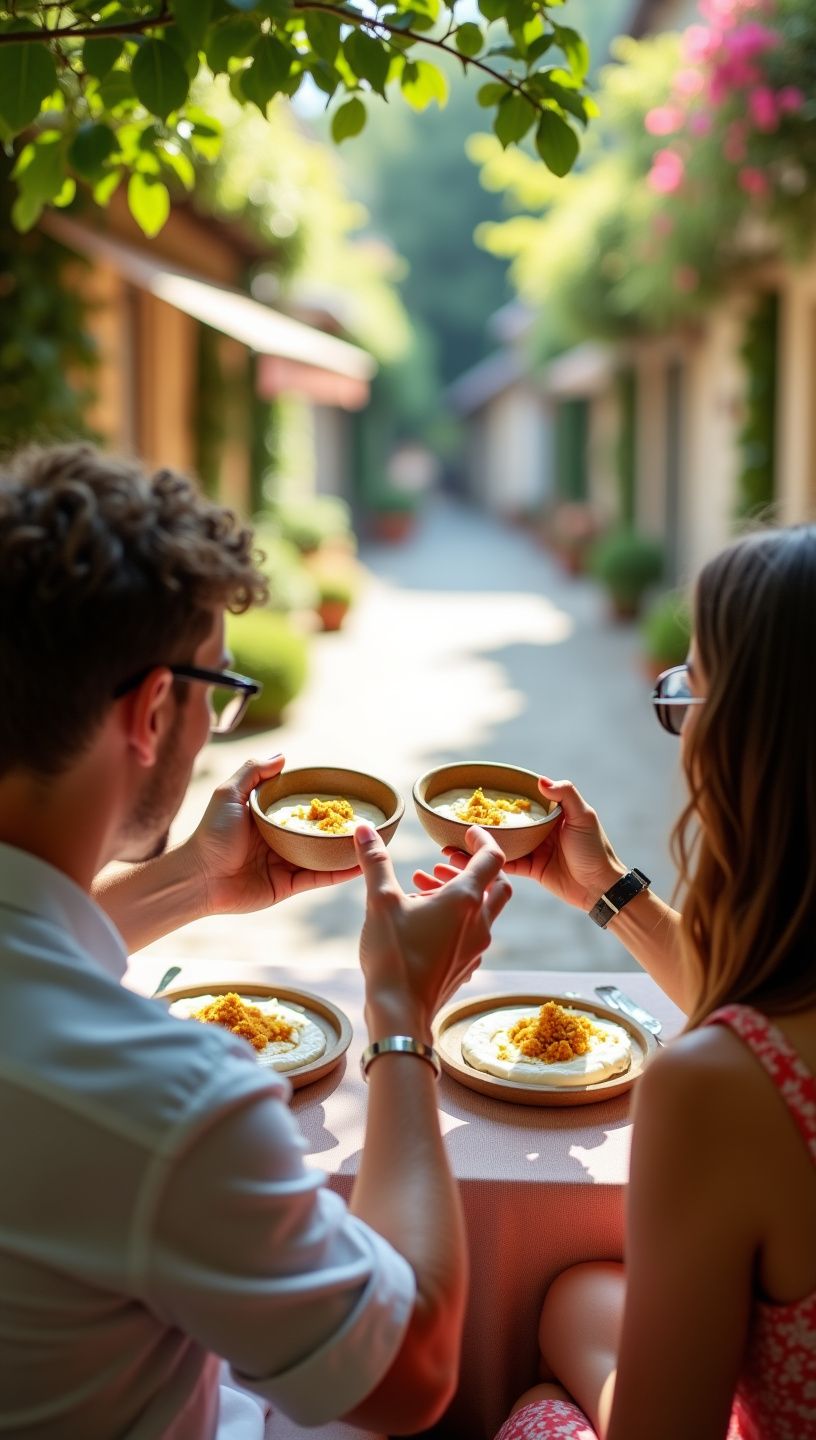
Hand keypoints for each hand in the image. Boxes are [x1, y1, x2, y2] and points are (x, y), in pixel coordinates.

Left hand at [183, 755, 359, 915]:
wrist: (199, 877)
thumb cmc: (211, 834)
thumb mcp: (229, 794)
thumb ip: (253, 772)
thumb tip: (283, 756)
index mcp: (267, 818)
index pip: (300, 806)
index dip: (320, 800)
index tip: (345, 793)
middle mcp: (279, 839)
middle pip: (316, 831)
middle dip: (339, 826)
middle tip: (366, 817)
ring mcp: (285, 863)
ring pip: (322, 855)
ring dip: (345, 849)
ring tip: (372, 840)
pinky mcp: (288, 885)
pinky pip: (319, 877)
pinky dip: (340, 872)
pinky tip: (360, 864)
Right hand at [355, 822, 511, 1042]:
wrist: (400, 1013)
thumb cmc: (393, 955)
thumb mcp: (380, 901)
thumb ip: (375, 862)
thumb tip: (364, 828)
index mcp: (465, 900)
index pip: (492, 857)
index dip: (482, 839)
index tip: (467, 831)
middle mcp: (479, 923)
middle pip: (498, 884)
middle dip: (475, 866)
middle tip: (445, 860)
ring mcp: (476, 948)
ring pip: (483, 910)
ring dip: (461, 892)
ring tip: (422, 887)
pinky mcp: (466, 966)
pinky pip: (472, 933)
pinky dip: (457, 917)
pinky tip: (426, 920)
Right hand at [419, 777, 625, 914]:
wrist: (601, 888)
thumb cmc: (595, 849)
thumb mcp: (584, 817)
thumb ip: (566, 795)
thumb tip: (540, 780)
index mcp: (550, 814)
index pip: (522, 802)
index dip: (501, 798)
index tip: (476, 794)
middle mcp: (538, 829)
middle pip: (506, 823)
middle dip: (481, 821)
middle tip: (455, 819)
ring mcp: (532, 849)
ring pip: (500, 844)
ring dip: (477, 845)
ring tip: (449, 844)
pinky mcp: (530, 870)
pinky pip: (505, 864)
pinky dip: (487, 862)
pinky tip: (465, 861)